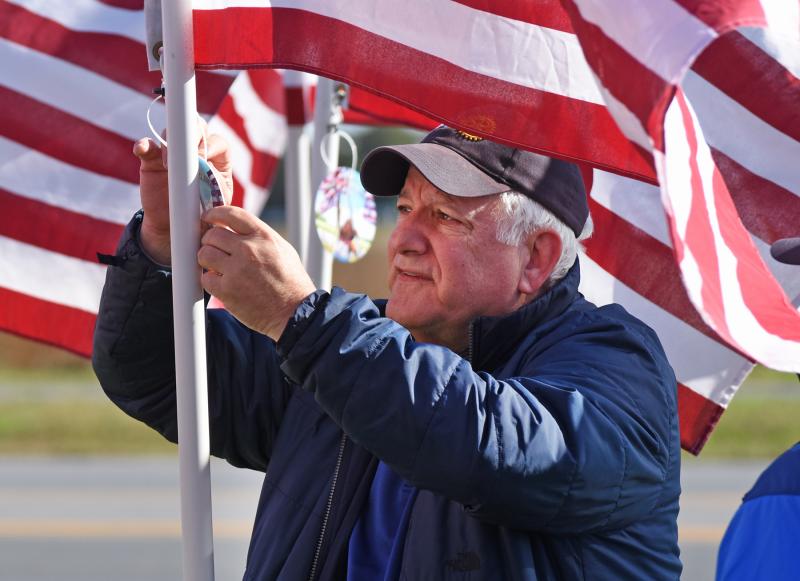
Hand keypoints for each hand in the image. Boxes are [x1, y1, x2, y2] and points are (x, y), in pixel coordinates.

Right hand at [134, 123, 232, 264]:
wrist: (173, 229)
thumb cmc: (201, 218)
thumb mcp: (215, 208)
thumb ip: (215, 191)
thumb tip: (208, 175)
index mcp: (218, 162)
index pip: (218, 143)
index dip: (212, 145)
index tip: (204, 158)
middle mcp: (196, 152)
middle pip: (197, 129)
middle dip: (193, 136)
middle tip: (188, 155)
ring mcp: (173, 154)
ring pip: (172, 134)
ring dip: (169, 142)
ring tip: (168, 164)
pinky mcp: (152, 160)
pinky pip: (147, 146)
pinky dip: (143, 145)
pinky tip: (141, 149)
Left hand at [198, 206, 316, 339]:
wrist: (294, 312)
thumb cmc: (291, 282)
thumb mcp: (283, 249)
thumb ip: (259, 236)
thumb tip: (235, 228)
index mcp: (263, 236)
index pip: (231, 213)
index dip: (215, 213)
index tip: (209, 217)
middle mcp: (249, 249)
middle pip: (212, 234)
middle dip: (210, 241)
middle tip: (215, 250)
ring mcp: (236, 270)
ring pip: (204, 254)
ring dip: (207, 260)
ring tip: (216, 266)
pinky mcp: (227, 290)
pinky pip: (205, 277)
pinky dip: (210, 280)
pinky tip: (221, 283)